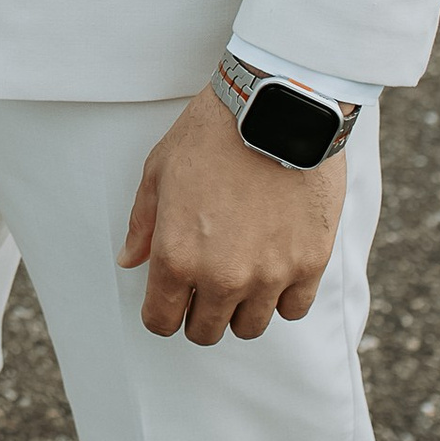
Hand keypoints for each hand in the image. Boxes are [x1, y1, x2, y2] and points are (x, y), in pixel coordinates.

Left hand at [120, 87, 345, 344]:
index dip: (161, 314)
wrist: (277, 109)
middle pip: (205, 332)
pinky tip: (276, 272)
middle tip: (204, 290)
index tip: (169, 302)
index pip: (161, 321)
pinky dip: (284, 297)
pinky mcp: (309, 263)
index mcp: (176, 256)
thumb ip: (143, 225)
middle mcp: (222, 277)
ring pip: (251, 327)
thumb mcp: (159, 171)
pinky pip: (295, 308)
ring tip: (242, 278)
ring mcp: (269, 274)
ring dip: (241, 309)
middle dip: (199, 315)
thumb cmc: (212, 133)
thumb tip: (130, 261)